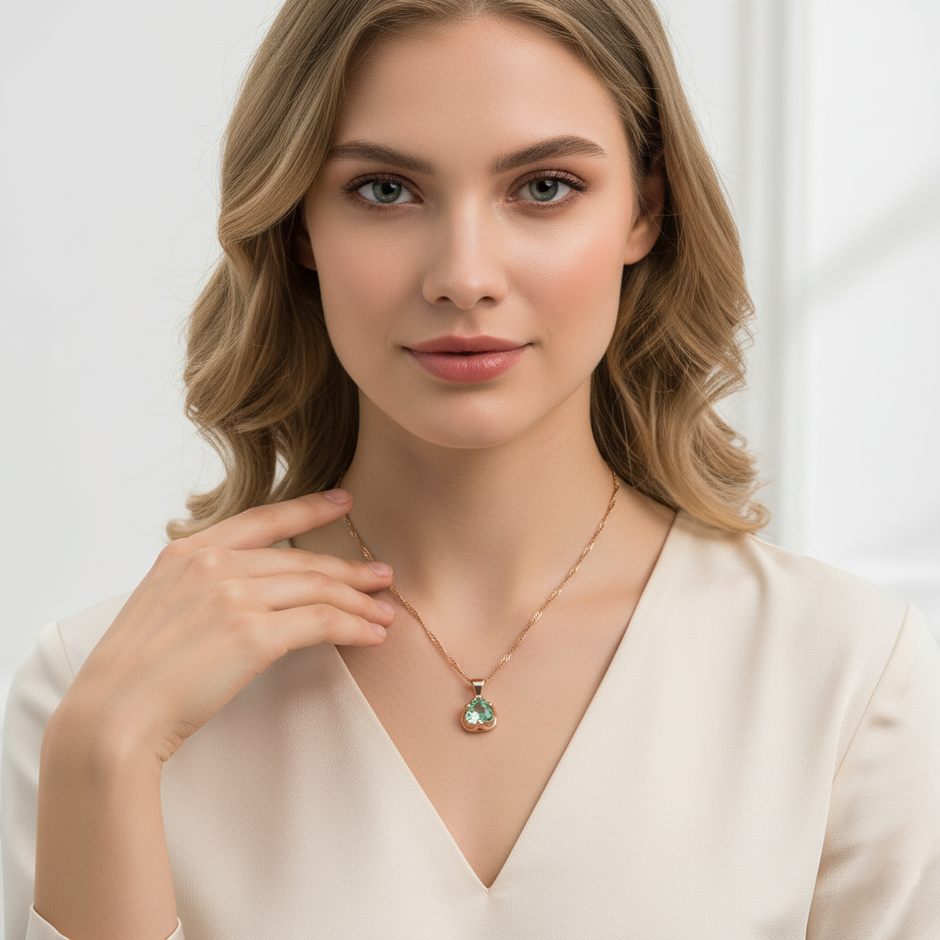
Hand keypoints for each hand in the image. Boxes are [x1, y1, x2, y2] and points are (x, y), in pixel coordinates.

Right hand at [54, 489, 393, 763]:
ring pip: (318, 589)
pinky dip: (353, 627)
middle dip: (349, 570)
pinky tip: (371, 635)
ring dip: (359, 601)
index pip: (263, 519)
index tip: (344, 501)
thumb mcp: (160, 605)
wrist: (112, 715)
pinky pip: (321, 622)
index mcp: (188, 552)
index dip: (310, 508)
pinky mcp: (254, 634)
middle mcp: (214, 565)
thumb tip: (249, 590)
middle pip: (301, 561)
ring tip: (385, 611)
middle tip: (381, 576)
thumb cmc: (133, 673)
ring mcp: (234, 596)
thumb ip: (201, 585)